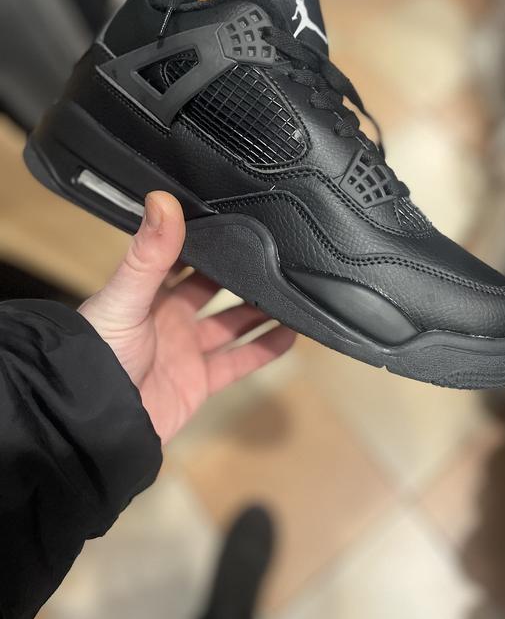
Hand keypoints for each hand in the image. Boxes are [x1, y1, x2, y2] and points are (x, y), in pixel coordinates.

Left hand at [79, 192, 295, 442]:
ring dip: (259, 309)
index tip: (239, 217)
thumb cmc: (102, 353)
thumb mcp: (126, 297)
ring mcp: (187, 349)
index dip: (207, 239)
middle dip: (239, 272)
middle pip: (212, 288)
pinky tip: (291, 333)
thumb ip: (149, 253)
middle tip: (276, 250)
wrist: (97, 422)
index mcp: (149, 291)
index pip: (182, 257)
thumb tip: (163, 196)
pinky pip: (239, 361)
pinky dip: (265, 349)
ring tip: (293, 289)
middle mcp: (169, 316)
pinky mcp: (200, 381)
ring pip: (231, 323)